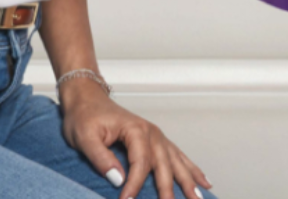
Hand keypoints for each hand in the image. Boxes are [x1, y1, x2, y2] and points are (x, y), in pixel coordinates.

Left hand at [61, 81, 212, 198]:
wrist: (87, 98)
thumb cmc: (84, 116)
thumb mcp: (84, 137)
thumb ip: (101, 158)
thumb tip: (118, 179)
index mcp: (136, 130)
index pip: (140, 163)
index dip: (135, 185)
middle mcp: (152, 133)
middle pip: (164, 165)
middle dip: (169, 189)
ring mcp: (157, 136)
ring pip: (177, 162)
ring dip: (189, 181)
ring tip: (200, 198)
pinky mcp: (156, 140)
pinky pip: (178, 157)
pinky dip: (192, 170)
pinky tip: (203, 181)